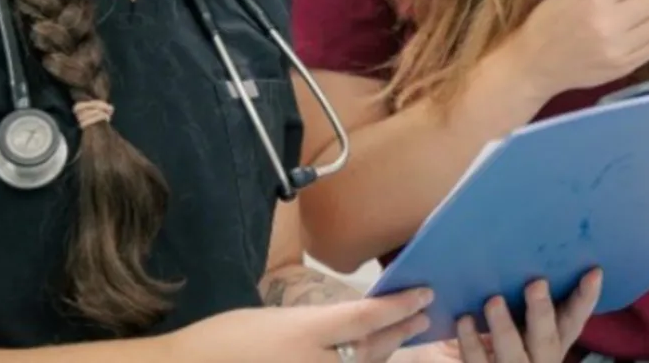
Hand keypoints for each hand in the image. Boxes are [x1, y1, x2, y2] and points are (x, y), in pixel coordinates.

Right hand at [162, 287, 434, 362]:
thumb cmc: (224, 340)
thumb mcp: (274, 320)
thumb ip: (315, 325)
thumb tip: (349, 325)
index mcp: (304, 332)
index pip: (366, 317)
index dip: (399, 306)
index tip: (423, 293)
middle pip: (373, 348)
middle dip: (401, 330)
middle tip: (424, 316)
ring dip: (386, 352)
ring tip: (404, 336)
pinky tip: (368, 358)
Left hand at [450, 269, 603, 362]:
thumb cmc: (501, 338)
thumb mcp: (521, 323)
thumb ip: (523, 297)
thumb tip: (518, 253)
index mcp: (552, 341)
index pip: (574, 320)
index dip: (585, 299)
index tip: (594, 272)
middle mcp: (540, 358)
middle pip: (547, 338)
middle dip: (543, 312)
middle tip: (536, 283)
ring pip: (513, 352)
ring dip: (504, 326)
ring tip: (494, 301)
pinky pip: (478, 360)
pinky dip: (471, 341)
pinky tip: (464, 319)